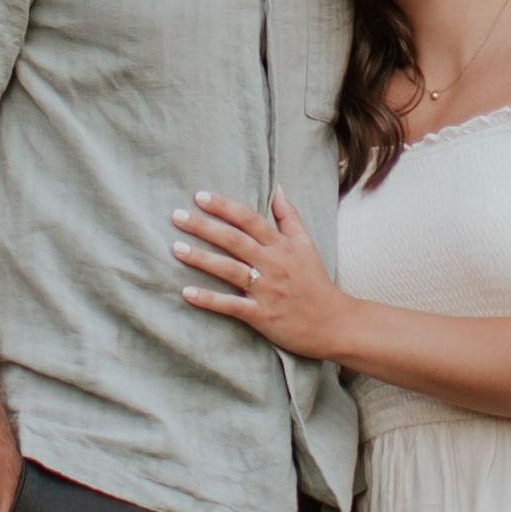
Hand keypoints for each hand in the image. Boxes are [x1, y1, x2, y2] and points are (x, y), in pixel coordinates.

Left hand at [172, 189, 355, 362]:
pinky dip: (209, 299)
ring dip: (201, 258)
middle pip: (234, 240)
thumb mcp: (307, 245)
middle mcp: (272, 264)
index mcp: (281, 246)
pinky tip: (187, 292)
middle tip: (176, 215)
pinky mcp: (262, 315)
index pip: (249, 219)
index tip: (199, 196)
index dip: (224, 206)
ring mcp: (266, 290)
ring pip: (229, 269)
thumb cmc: (316, 283)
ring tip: (176, 248)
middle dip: (204, 226)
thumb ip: (290, 217)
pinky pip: (231, 305)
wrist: (334, 323)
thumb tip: (278, 188)